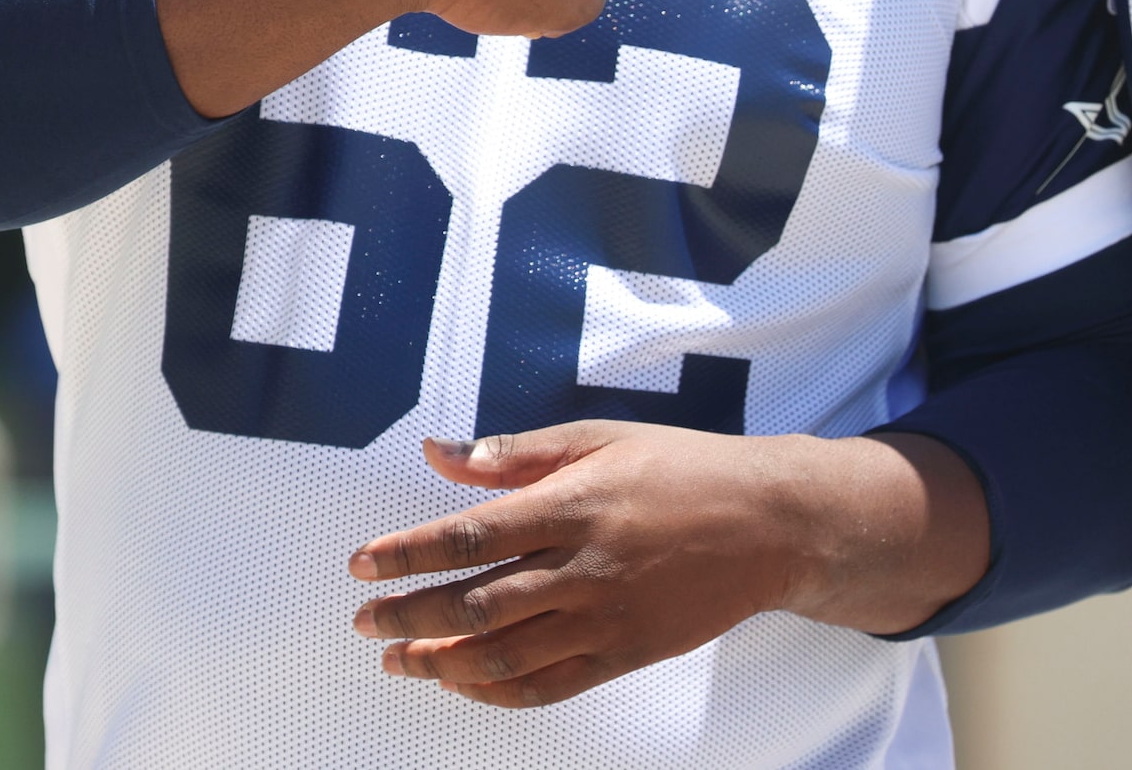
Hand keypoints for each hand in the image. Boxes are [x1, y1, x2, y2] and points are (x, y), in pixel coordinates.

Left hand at [347, 423, 986, 707]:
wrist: (770, 523)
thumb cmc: (683, 468)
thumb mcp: (601, 439)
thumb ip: (517, 452)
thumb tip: (439, 452)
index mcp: (574, 503)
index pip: (467, 535)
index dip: (405, 554)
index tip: (361, 564)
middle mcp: (584, 566)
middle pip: (473, 603)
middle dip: (406, 615)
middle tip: (365, 620)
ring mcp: (606, 616)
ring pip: (503, 655)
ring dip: (439, 662)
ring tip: (400, 659)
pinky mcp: (626, 652)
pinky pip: (548, 686)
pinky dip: (496, 692)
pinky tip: (464, 682)